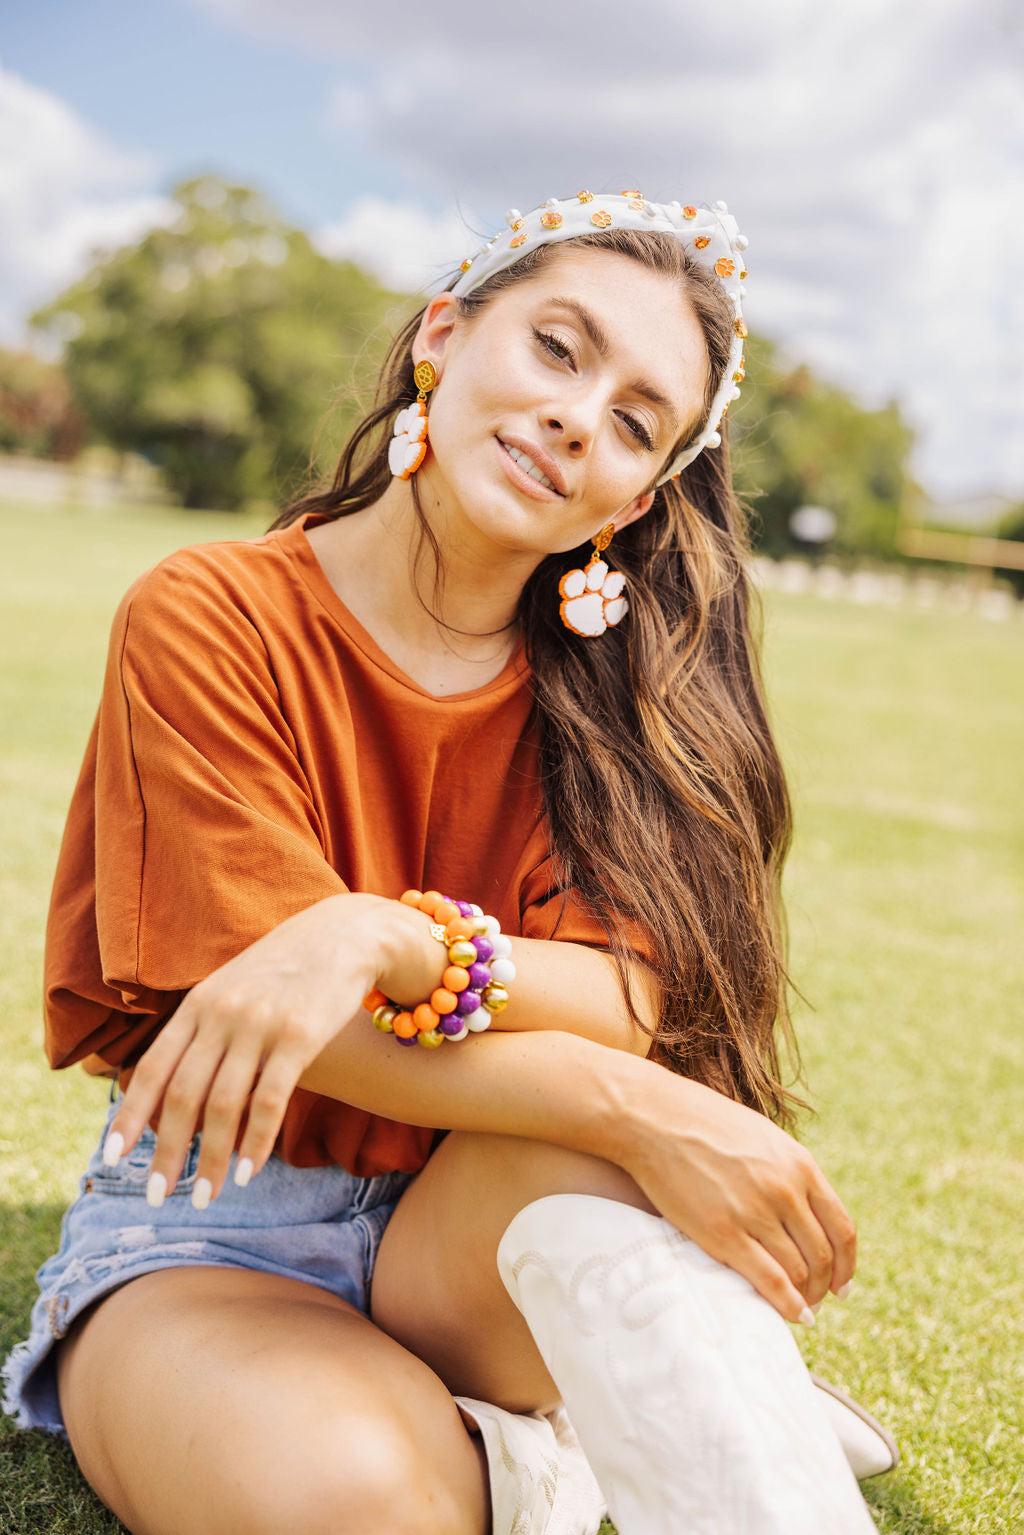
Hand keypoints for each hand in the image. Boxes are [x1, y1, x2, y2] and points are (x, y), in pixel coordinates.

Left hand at [103, 893, 435, 1205]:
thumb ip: (202, 1030)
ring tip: (204, 1197)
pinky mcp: (300, 1036)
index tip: (113, 1158)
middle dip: (165, 1152)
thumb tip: (171, 1090)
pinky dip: (255, 1143)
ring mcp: (260, 1024)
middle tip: (156, 1196)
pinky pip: (270, 1100)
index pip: (152, 1069)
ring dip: (210, 1159)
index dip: (129, 1117)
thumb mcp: (232, 988)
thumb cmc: (285, 970)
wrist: (345, 935)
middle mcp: (222, 1014)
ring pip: (223, 1106)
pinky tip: (247, 1173)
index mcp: (198, 1005)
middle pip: (182, 1095)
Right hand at [619, 1067, 855, 1323]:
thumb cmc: (703, 1124)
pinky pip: (770, 1281)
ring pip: (799, 1272)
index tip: (842, 1284)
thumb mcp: (762, 1137)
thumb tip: (805, 1209)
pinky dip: (787, 1306)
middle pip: (823, 1256)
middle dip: (824, 1286)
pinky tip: (792, 1316)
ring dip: (805, 1298)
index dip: (847, 1265)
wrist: (653, 1118)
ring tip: (799, 1309)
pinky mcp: (723, 1233)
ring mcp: (755, 1212)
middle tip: (815, 1301)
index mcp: (800, 1165)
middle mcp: (785, 1190)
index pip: (842, 1229)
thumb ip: (788, 1171)